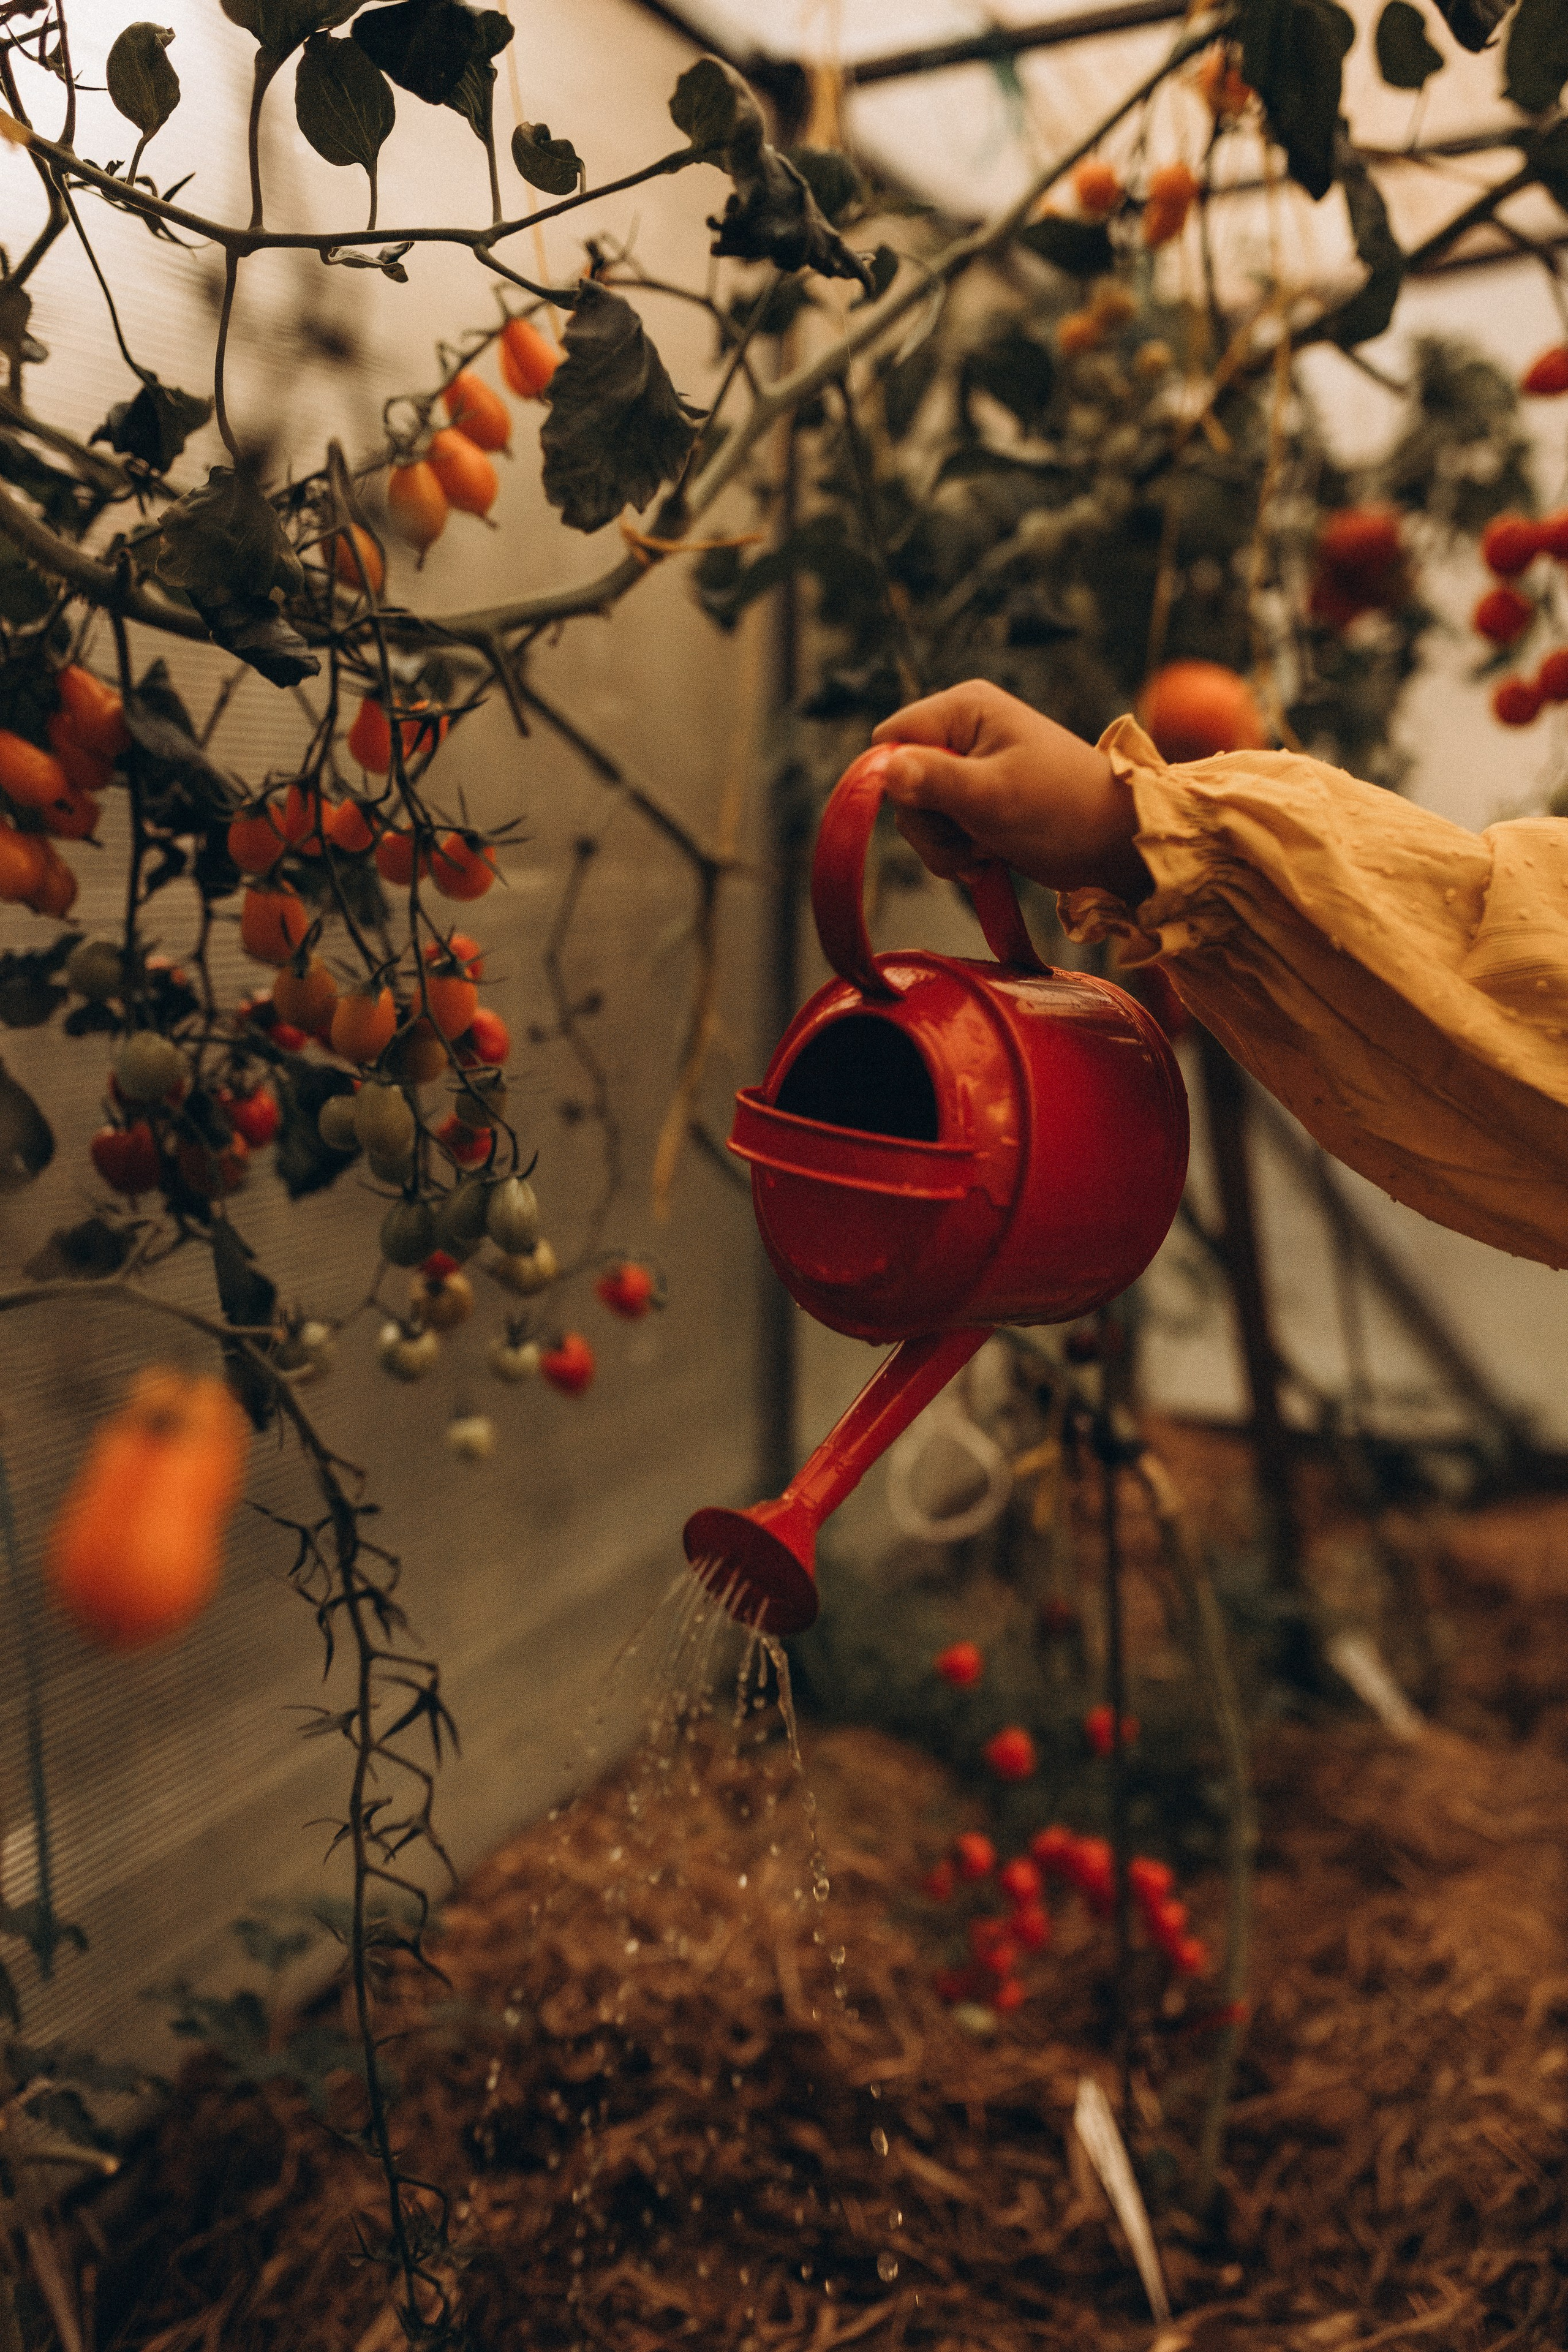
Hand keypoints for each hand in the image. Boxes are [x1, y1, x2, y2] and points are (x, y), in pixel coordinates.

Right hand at [871, 680, 1149, 900]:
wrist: (1116, 844)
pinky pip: (940, 833)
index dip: (898, 779)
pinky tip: (987, 860)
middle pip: (901, 784)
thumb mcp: (993, 795)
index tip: (933, 808)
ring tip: (986, 852)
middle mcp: (962, 733)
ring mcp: (969, 771)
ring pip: (918, 816)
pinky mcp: (977, 805)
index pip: (891, 739)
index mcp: (964, 709)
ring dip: (944, 846)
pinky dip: (956, 854)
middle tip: (972, 837)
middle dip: (929, 824)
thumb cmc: (1063, 810)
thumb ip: (934, 780)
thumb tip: (882, 770)